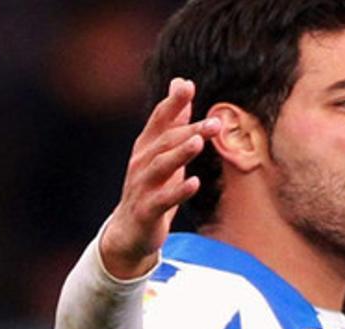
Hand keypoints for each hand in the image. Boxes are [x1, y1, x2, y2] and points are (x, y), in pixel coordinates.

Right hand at [100, 78, 220, 278]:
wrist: (130, 230)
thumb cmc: (152, 186)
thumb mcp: (163, 151)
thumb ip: (174, 119)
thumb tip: (181, 82)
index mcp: (147, 147)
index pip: (159, 120)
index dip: (172, 103)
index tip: (187, 85)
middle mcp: (141, 163)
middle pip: (165, 141)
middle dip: (188, 130)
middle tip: (215, 123)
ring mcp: (142, 187)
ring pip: (160, 166)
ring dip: (179, 154)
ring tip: (198, 142)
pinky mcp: (147, 210)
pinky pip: (163, 200)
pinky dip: (178, 191)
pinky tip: (195, 183)